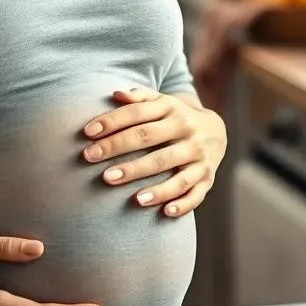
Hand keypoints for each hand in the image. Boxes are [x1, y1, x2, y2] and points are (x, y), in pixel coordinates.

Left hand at [81, 86, 226, 217]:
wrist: (217, 131)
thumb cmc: (175, 117)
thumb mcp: (161, 102)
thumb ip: (139, 98)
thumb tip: (115, 93)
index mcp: (171, 109)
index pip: (136, 113)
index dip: (111, 121)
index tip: (87, 133)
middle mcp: (186, 131)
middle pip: (149, 139)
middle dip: (118, 149)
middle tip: (90, 158)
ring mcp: (198, 156)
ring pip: (174, 171)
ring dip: (152, 185)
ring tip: (130, 197)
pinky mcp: (206, 178)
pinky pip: (195, 193)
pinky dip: (182, 204)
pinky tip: (165, 211)